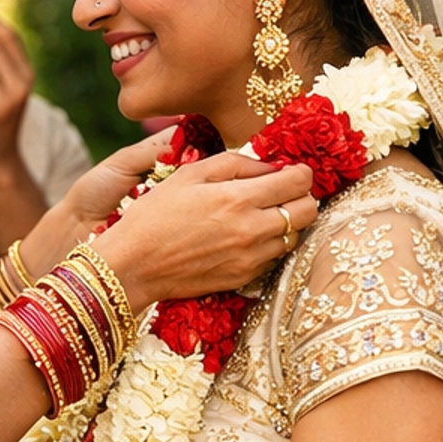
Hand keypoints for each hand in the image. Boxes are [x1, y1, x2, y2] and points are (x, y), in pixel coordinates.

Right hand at [96, 152, 316, 309]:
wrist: (133, 265)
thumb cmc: (154, 215)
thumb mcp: (189, 174)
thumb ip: (235, 163)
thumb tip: (270, 167)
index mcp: (239, 198)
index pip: (300, 181)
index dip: (299, 172)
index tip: (287, 171)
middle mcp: (252, 230)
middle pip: (309, 211)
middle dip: (300, 197)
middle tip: (279, 193)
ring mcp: (251, 258)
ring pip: (295, 236)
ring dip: (285, 223)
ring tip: (259, 216)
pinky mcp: (244, 278)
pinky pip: (275, 258)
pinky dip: (269, 245)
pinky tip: (245, 238)